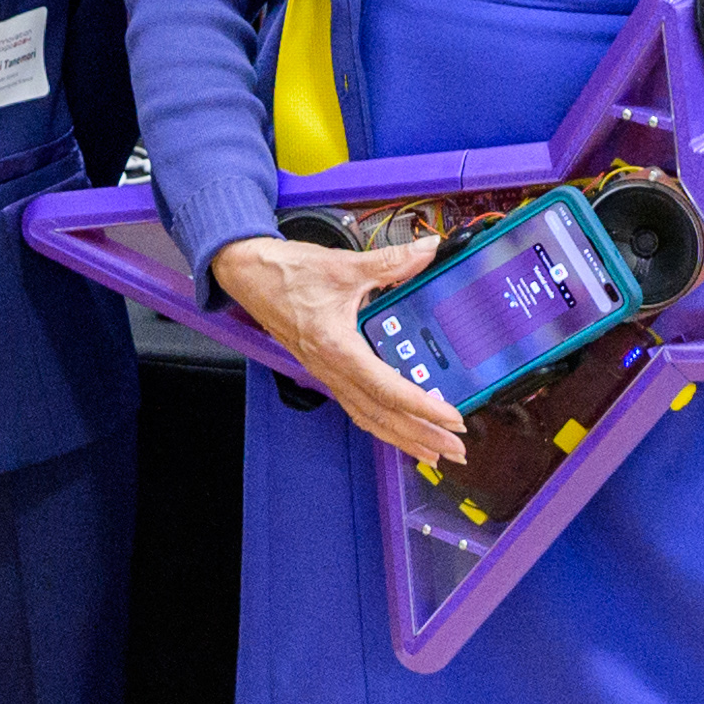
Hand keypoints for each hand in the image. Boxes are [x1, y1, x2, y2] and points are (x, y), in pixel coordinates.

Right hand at [208, 230, 467, 472]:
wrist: (247, 274)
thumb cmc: (286, 273)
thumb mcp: (343, 265)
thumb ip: (390, 262)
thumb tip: (427, 251)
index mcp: (338, 348)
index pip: (388, 389)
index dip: (423, 408)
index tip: (453, 418)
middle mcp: (332, 369)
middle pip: (382, 416)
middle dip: (421, 437)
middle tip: (456, 451)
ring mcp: (327, 373)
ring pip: (368, 418)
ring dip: (402, 438)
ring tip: (432, 452)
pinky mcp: (325, 370)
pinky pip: (357, 406)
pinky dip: (382, 423)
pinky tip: (398, 429)